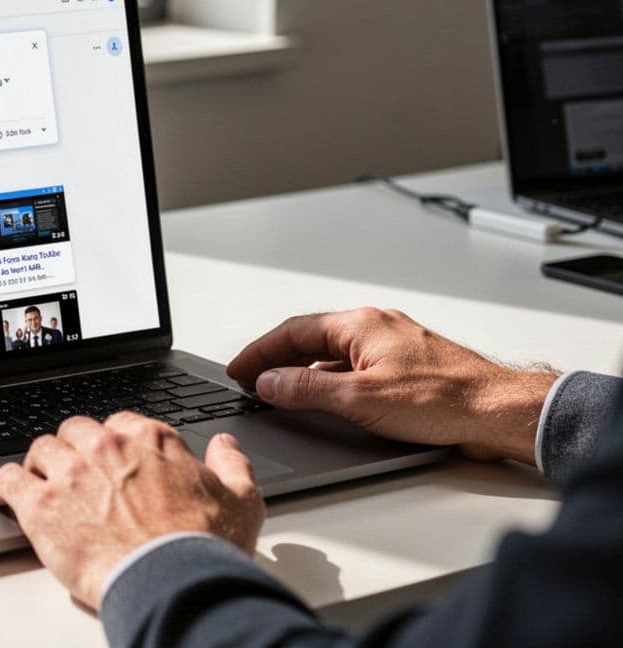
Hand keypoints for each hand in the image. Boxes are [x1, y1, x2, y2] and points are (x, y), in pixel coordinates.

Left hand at [0, 412, 263, 609]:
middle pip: (75, 431)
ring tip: (41, 485)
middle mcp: (106, 447)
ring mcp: (70, 473)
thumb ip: (233, 465)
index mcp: (150, 439)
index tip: (111, 462)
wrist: (175, 583)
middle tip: (76, 475)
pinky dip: (3, 485)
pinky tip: (4, 495)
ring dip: (40, 466)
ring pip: (41, 449)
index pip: (119, 424)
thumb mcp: (242, 500)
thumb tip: (225, 446)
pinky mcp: (41, 505)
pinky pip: (9, 479)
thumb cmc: (205, 548)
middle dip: (74, 450)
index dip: (113, 444)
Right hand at [225, 308, 556, 463]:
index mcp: (360, 324)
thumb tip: (269, 382)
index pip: (293, 331)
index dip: (259, 352)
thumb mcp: (360, 398)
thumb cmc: (444, 399)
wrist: (498, 412)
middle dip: (276, 359)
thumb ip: (307, 388)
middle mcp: (376, 327)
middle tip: (250, 379)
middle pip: (311, 338)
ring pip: (334, 353)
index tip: (238, 369)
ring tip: (280, 392)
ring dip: (303, 370)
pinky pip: (356, 366)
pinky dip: (331, 379)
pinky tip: (327, 399)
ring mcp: (394, 345)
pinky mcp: (409, 366)